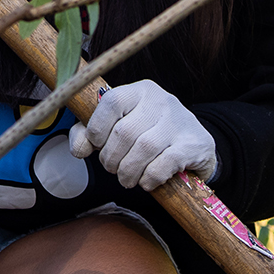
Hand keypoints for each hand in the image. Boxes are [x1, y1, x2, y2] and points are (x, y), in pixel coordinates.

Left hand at [69, 79, 217, 192]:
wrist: (194, 146)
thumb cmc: (146, 134)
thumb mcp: (116, 126)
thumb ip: (88, 134)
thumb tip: (79, 150)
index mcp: (139, 91)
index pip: (111, 101)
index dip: (97, 128)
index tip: (97, 144)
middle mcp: (161, 100)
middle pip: (124, 132)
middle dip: (110, 157)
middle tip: (111, 168)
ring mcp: (180, 121)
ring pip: (144, 148)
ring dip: (128, 171)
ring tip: (125, 178)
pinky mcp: (194, 144)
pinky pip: (164, 164)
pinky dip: (148, 178)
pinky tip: (146, 182)